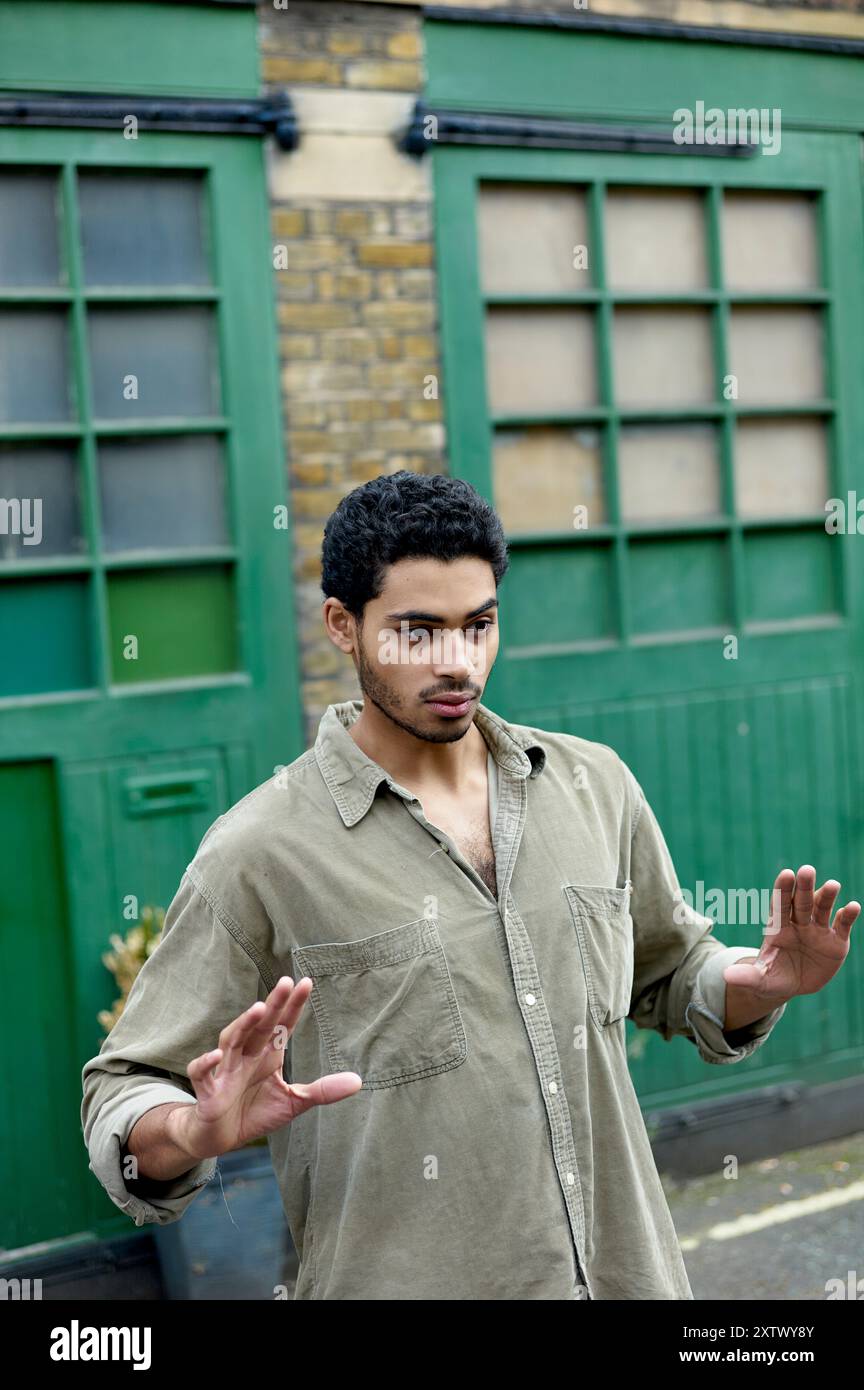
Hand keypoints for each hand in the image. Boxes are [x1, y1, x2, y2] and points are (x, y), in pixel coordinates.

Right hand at [176, 976, 361, 1160]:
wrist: (219, 1138)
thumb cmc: (254, 1112)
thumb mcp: (293, 1102)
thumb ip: (322, 1090)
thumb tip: (358, 1081)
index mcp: (266, 1054)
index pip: (282, 1025)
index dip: (293, 1005)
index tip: (307, 983)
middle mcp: (246, 1056)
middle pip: (259, 1025)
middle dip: (272, 1004)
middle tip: (285, 982)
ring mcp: (225, 1071)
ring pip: (231, 1041)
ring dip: (243, 1024)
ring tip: (259, 1009)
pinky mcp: (208, 1092)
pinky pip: (202, 1073)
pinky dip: (206, 1063)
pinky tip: (217, 1055)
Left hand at [723, 865, 858, 1012]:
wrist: (793, 985)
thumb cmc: (772, 977)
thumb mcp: (759, 980)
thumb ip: (747, 976)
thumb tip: (727, 977)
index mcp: (778, 928)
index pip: (780, 905)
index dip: (782, 890)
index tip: (786, 874)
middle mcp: (799, 924)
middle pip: (802, 902)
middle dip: (804, 887)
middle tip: (807, 869)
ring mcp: (818, 931)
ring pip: (822, 909)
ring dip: (827, 896)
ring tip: (832, 885)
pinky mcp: (836, 941)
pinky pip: (842, 926)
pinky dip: (847, 916)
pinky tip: (852, 907)